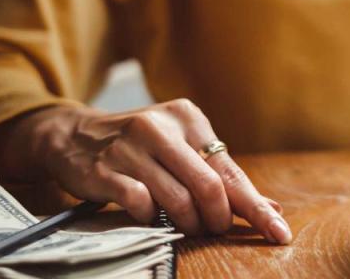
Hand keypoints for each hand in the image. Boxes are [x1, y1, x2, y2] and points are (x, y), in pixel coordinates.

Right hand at [0, 100, 291, 242]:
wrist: (72, 135)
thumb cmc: (139, 146)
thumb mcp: (180, 147)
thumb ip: (222, 176)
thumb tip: (271, 207)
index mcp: (187, 117)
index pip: (230, 169)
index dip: (256, 206)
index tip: (278, 231)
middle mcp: (160, 127)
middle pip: (210, 185)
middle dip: (220, 218)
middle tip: (216, 229)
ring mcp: (131, 148)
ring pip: (179, 199)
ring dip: (189, 223)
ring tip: (188, 226)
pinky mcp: (106, 170)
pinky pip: (143, 205)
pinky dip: (154, 219)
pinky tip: (152, 216)